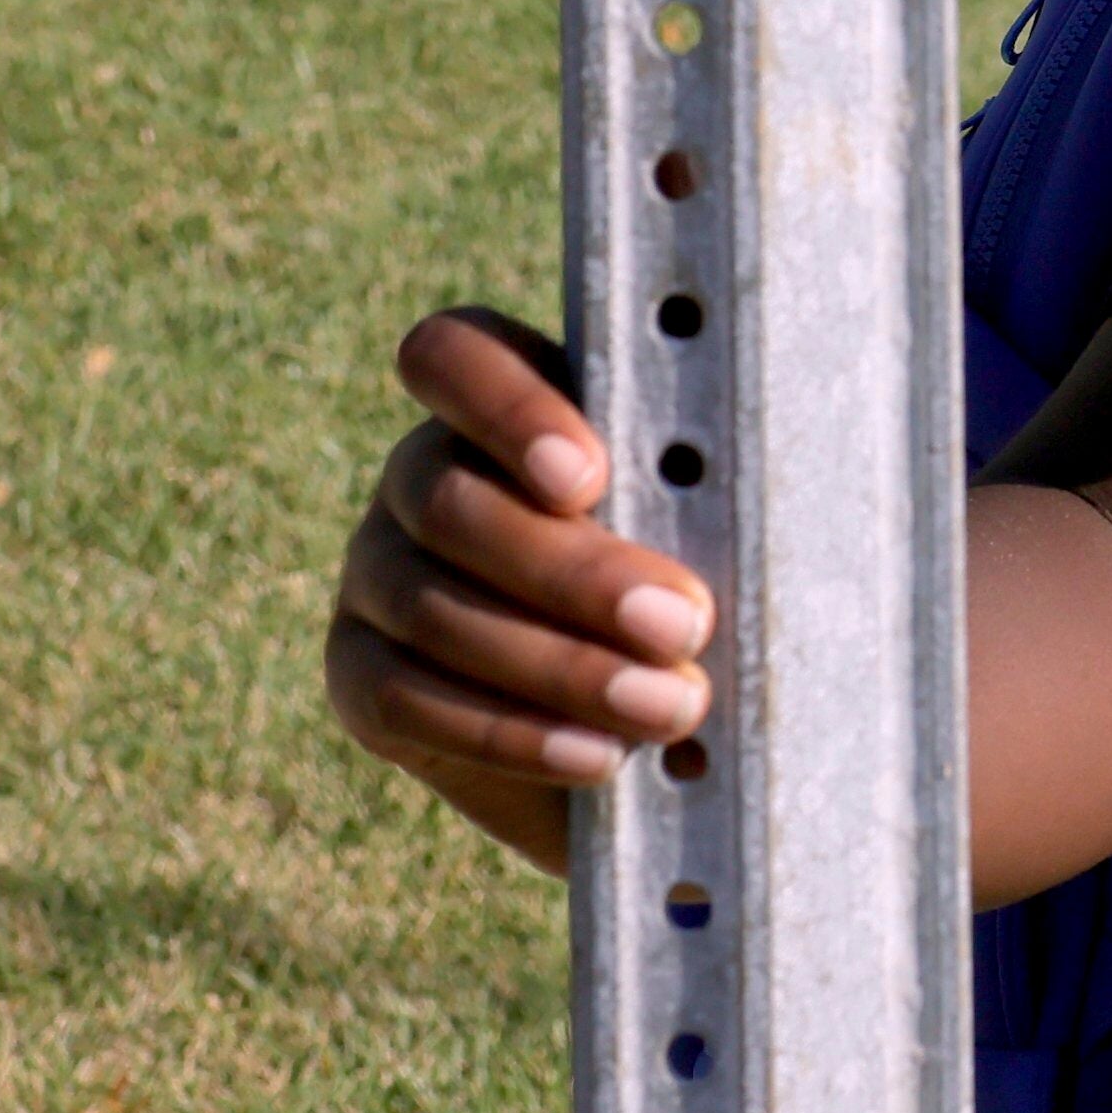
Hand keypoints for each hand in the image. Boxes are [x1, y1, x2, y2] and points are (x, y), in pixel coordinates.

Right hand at [320, 306, 717, 874]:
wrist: (657, 725)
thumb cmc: (712, 593)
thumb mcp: (721, 533)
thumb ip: (710, 506)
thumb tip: (750, 522)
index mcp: (508, 406)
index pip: (458, 356)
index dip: (509, 408)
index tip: (593, 477)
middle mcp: (424, 477)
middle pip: (451, 499)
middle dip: (574, 571)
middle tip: (684, 623)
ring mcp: (379, 574)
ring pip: (431, 604)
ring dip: (559, 664)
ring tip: (668, 707)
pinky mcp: (360, 677)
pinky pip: (406, 700)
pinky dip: (510, 732)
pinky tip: (598, 756)